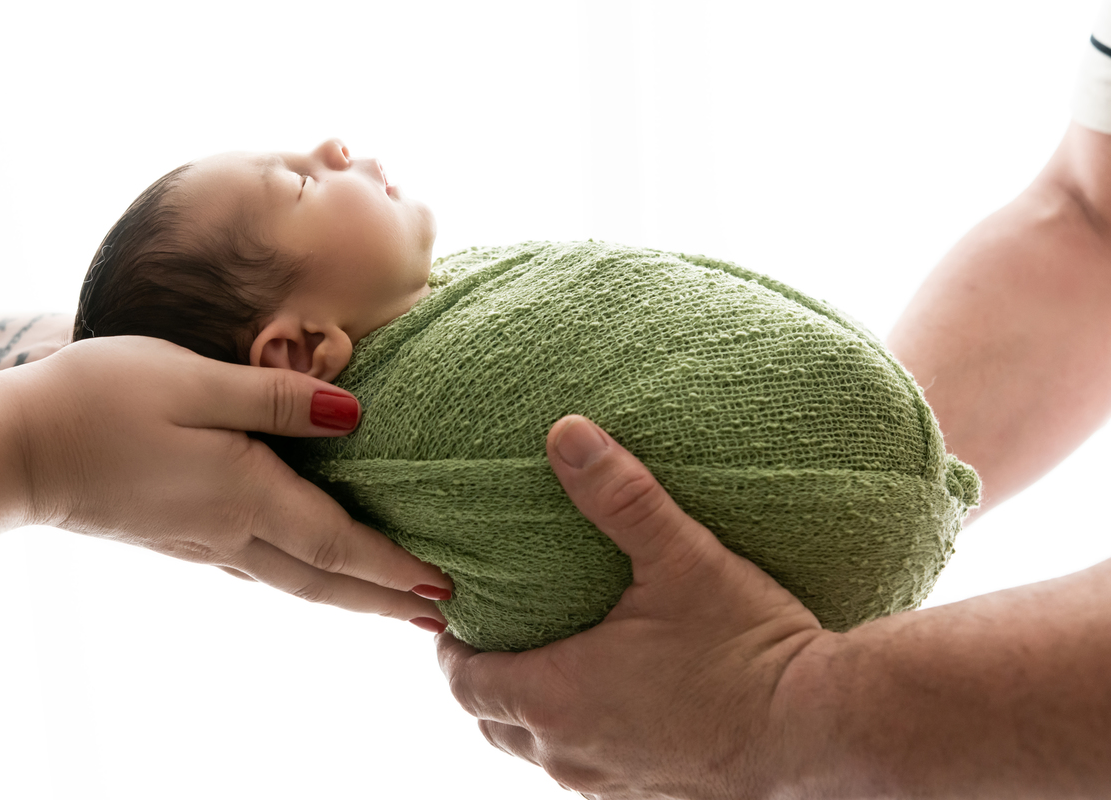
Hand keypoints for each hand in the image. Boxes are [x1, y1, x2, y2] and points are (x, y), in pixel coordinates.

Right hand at [10, 335, 450, 624]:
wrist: (15, 450)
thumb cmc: (103, 400)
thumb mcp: (197, 380)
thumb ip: (278, 399)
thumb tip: (354, 415)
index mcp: (246, 496)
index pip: (339, 545)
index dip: (394, 569)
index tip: (442, 589)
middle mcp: (231, 532)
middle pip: (324, 581)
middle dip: (383, 600)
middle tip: (437, 619)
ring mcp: (204, 542)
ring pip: (294, 583)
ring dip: (348, 597)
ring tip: (390, 604)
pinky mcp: (181, 537)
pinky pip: (261, 570)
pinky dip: (304, 581)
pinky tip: (311, 573)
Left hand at [437, 416, 829, 797]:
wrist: (821, 730)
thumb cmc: (747, 649)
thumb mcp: (680, 559)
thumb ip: (620, 495)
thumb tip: (566, 432)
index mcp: (557, 698)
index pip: (464, 681)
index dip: (451, 648)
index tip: (457, 617)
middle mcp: (571, 752)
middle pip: (490, 721)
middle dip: (483, 678)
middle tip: (496, 634)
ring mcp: (610, 784)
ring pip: (537, 752)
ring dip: (527, 712)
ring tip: (546, 662)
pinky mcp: (649, 798)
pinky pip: (587, 770)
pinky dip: (576, 738)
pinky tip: (610, 703)